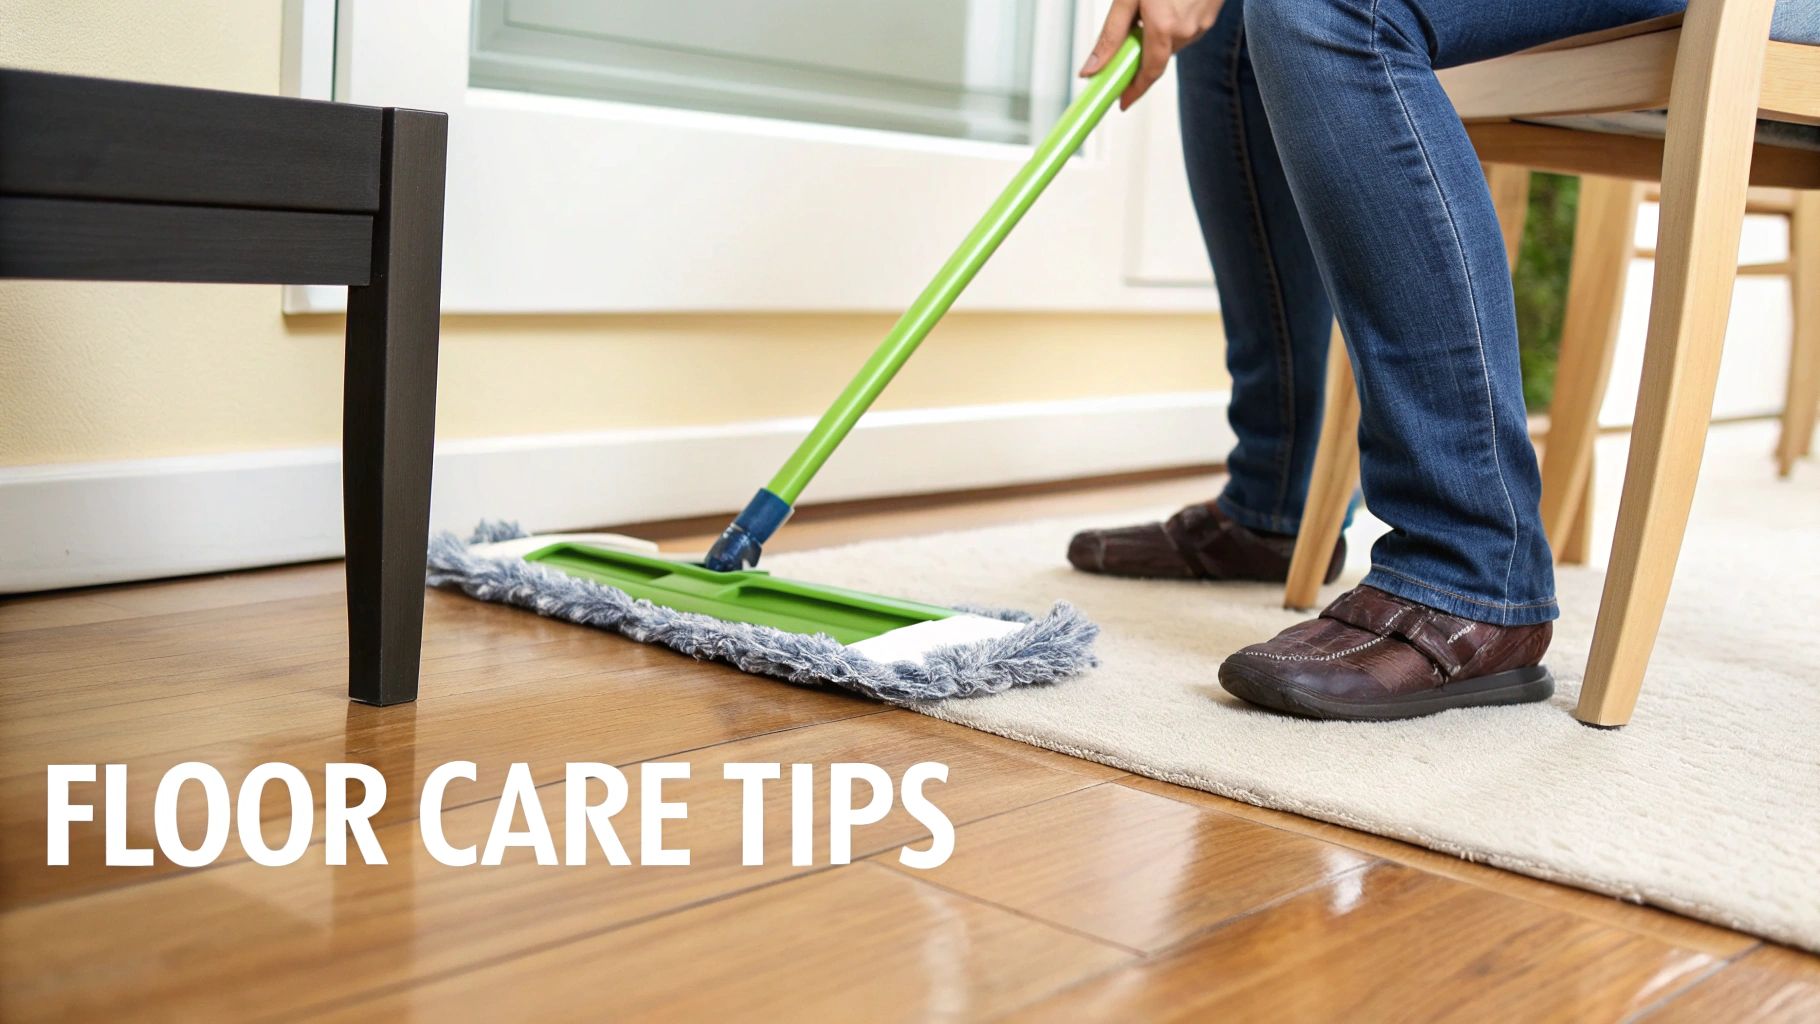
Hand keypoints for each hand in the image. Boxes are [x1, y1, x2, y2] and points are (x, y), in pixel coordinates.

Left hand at [1079, 0, 1223, 108]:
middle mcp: (1187, 31)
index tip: (1122, 102)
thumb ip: (1110, 36)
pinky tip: (1169, 1)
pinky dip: (1172, 24)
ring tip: (1153, 3)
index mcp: (1164, 27)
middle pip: (1156, 57)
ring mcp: (1202, 25)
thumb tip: (1090, 71)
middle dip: (1141, 50)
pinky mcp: (1210, 17)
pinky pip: (1185, 30)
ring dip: (1157, 34)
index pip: (1148, 74)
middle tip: (1132, 28)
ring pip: (1171, 42)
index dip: (1134, 91)